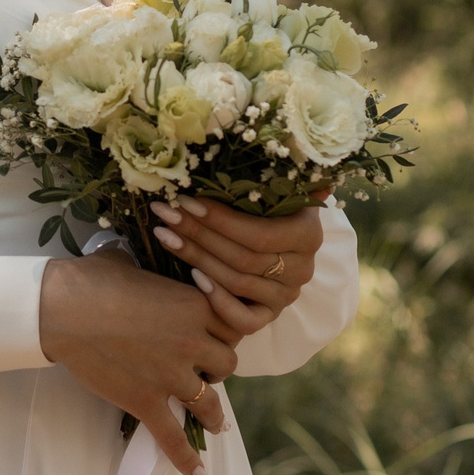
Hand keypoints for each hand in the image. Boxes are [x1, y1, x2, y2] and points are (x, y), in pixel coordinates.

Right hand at [38, 250, 237, 474]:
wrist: (61, 308)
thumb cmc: (92, 279)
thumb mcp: (131, 264)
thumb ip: (149, 273)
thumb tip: (136, 267)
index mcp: (195, 304)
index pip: (230, 325)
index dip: (222, 332)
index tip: (212, 337)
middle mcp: (192, 341)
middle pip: (227, 363)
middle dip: (216, 368)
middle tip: (203, 371)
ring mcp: (171, 375)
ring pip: (210, 402)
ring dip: (214, 414)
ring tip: (217, 425)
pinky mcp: (146, 401)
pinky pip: (173, 437)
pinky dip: (186, 459)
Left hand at [149, 196, 325, 341]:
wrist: (271, 245)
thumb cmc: (264, 210)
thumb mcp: (273, 191)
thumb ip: (280, 179)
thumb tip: (297, 154)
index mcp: (308, 234)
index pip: (259, 233)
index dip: (220, 220)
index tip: (185, 200)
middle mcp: (302, 269)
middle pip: (243, 257)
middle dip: (199, 233)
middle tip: (165, 214)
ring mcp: (286, 296)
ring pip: (238, 283)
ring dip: (196, 258)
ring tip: (165, 235)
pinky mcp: (268, 316)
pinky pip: (245, 321)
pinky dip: (219, 302)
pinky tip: (194, 278)